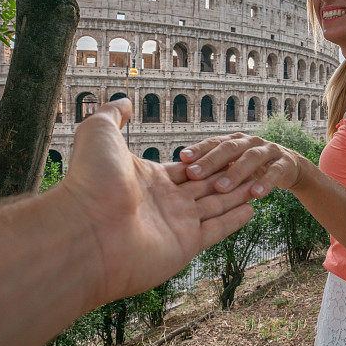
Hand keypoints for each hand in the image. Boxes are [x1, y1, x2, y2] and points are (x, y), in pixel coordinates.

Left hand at [59, 99, 254, 302]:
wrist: (86, 230)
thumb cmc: (90, 180)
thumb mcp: (99, 132)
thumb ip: (114, 114)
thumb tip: (125, 100)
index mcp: (148, 179)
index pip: (186, 168)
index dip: (206, 160)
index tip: (227, 152)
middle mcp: (164, 202)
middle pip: (204, 185)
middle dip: (228, 176)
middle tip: (250, 167)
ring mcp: (175, 225)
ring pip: (216, 205)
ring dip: (238, 194)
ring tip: (259, 184)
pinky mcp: (186, 244)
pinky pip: (218, 228)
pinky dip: (236, 219)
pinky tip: (252, 207)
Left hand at [179, 132, 303, 197]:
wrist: (287, 168)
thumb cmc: (250, 169)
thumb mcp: (233, 165)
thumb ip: (214, 167)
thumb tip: (180, 173)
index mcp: (234, 141)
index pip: (213, 142)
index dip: (199, 149)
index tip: (183, 158)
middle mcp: (249, 142)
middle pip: (229, 148)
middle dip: (211, 161)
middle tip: (194, 174)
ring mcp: (268, 150)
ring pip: (251, 158)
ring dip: (236, 173)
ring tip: (221, 189)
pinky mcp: (284, 163)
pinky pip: (274, 172)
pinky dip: (265, 182)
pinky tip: (256, 194)